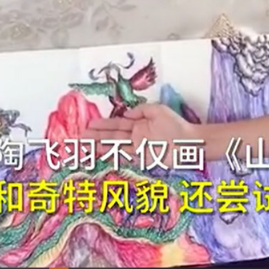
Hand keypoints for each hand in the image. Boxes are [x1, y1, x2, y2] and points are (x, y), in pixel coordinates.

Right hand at [84, 103, 198, 168]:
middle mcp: (135, 136)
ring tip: (84, 144)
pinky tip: (100, 152)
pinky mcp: (141, 158)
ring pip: (114, 145)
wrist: (190, 142)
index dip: (102, 124)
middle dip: (96, 136)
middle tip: (79, 136)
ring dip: (99, 145)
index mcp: (139, 124)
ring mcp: (137, 148)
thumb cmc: (176, 125)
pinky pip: (124, 155)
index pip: (117, 123)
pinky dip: (111, 154)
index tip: (88, 124)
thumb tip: (126, 113)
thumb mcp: (158, 110)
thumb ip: (141, 110)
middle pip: (112, 135)